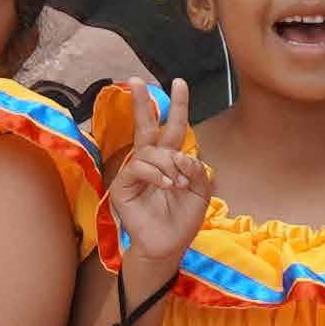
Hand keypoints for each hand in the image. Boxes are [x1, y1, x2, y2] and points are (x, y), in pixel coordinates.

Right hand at [108, 83, 210, 277]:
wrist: (168, 246)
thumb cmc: (183, 219)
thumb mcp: (201, 192)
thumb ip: (197, 170)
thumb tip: (181, 156)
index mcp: (170, 160)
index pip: (172, 128)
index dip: (177, 106)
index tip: (180, 83)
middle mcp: (151, 162)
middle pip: (146, 126)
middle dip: (141, 102)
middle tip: (136, 80)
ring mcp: (134, 173)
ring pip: (150, 151)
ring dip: (168, 165)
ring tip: (178, 185)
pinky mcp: (123, 187)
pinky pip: (138, 168)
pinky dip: (156, 174)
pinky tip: (167, 185)